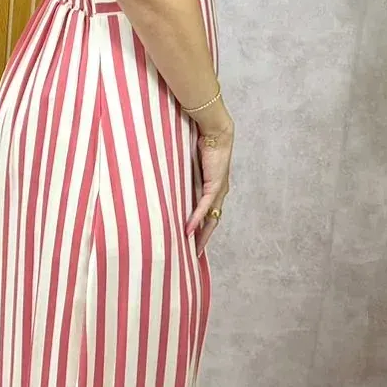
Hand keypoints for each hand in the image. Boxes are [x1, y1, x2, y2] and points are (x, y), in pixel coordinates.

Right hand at [186, 122, 233, 256]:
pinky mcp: (214, 186)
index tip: (192, 241)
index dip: (202, 229)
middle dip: (203, 239)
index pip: (209, 214)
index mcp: (214, 189)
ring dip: (202, 235)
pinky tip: (188, 231)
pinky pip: (204, 207)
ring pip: (211, 219)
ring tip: (193, 249)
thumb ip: (183, 178)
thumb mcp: (190, 167)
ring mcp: (218, 191)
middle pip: (212, 222)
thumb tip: (167, 185)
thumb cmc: (202, 145)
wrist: (215, 131)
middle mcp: (219, 193)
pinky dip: (196, 219)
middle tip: (193, 254)